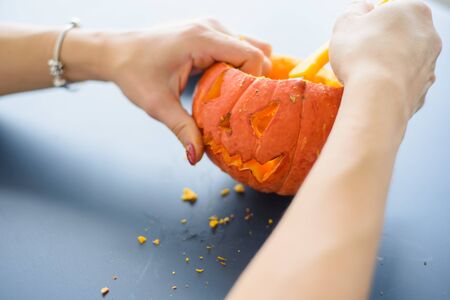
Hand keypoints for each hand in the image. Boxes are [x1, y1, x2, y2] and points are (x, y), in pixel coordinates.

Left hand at [100, 18, 271, 163]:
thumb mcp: (158, 105)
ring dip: (248, 71)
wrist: (116, 52)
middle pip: (257, 50)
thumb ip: (183, 130)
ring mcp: (211, 25)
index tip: (243, 105)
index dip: (256, 82)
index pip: (252, 56)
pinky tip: (224, 83)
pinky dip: (238, 64)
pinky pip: (237, 45)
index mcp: (202, 39)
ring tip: (233, 95)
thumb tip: (197, 157)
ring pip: (250, 46)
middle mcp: (211, 26)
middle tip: (240, 104)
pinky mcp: (208, 31)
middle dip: (255, 79)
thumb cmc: (134, 73)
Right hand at [330, 0, 440, 118]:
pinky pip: (402, 84)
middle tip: (358, 53)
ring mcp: (429, 63)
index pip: (391, 9)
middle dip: (380, 43)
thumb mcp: (345, 23)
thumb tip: (360, 10)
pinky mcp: (423, 89)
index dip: (371, 22)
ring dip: (385, 65)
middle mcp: (429, 34)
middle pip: (400, 35)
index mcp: (413, 10)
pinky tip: (374, 89)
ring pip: (402, 61)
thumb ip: (354, 11)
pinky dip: (389, 86)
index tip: (357, 32)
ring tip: (363, 74)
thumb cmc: (362, 57)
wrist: (377, 97)